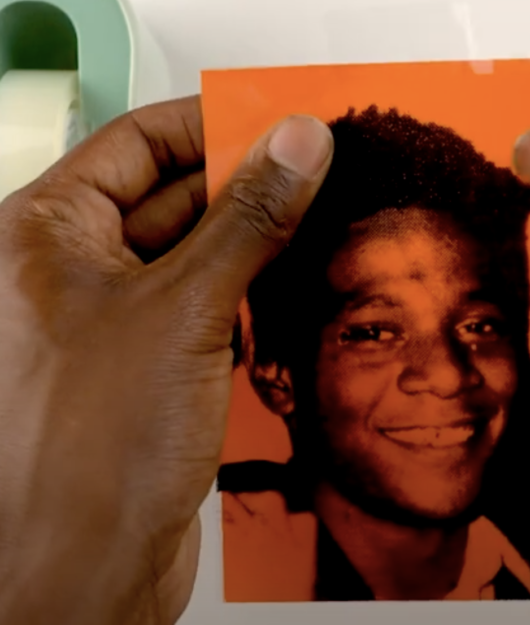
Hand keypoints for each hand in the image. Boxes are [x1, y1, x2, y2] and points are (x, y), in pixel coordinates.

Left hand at [0, 97, 332, 623]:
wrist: (86, 573)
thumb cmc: (88, 451)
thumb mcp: (185, 307)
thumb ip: (247, 218)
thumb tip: (296, 144)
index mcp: (48, 233)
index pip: (139, 142)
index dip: (211, 122)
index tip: (277, 118)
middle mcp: (75, 269)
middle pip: (172, 193)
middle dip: (244, 181)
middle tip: (317, 168)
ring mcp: (115, 316)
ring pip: (196, 249)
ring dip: (254, 237)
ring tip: (318, 218)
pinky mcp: (151, 359)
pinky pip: (207, 299)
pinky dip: (249, 287)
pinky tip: (292, 284)